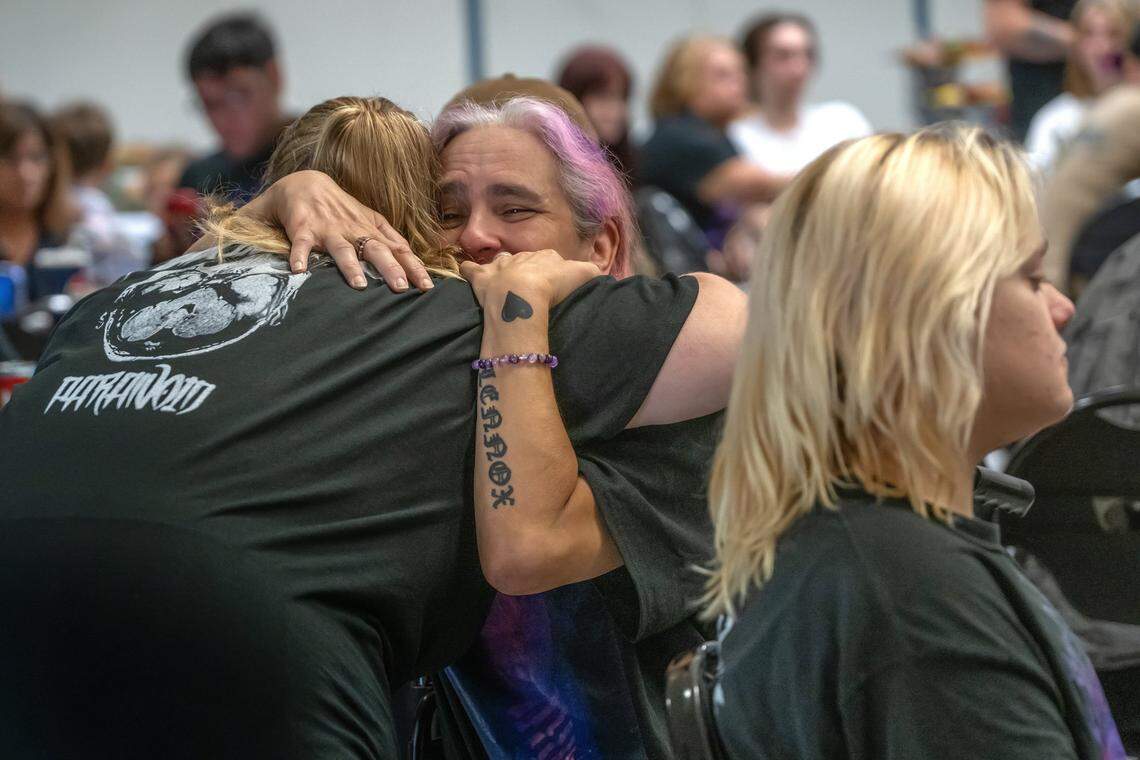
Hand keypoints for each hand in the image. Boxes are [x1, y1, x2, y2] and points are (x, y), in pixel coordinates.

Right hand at [242, 170, 432, 291]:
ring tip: (359, 285)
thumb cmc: (342, 209)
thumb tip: (416, 260)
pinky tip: (299, 271)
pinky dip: (299, 256)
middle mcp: (354, 230)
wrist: (305, 184)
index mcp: (372, 229)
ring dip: (350, 266)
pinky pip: (302, 245)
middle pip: (376, 250)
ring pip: (343, 249)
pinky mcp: (304, 230)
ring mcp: (329, 230)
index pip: (398, 250)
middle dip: (390, 268)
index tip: (427, 286)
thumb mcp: (371, 220)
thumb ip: (391, 240)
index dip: (413, 267)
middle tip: (401, 287)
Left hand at [460, 250, 600, 311]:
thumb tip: (601, 274)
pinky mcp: (482, 279)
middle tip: (532, 282)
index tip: (555, 280)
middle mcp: (523, 257)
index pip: (551, 258)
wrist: (525, 293)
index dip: (553, 268)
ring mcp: (500, 267)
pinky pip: (471, 269)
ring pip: (501, 259)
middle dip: (528, 266)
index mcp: (547, 256)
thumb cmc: (555, 284)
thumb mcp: (585, 275)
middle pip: (526, 258)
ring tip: (505, 277)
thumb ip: (594, 272)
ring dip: (502, 266)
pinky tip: (467, 269)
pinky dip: (469, 269)